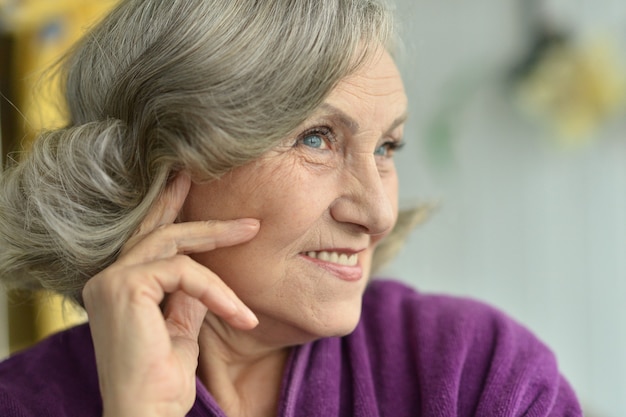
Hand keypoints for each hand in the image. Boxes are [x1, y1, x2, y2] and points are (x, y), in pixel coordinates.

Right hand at [82, 173, 259, 416]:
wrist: (147, 415)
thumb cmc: (162, 382)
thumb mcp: (180, 330)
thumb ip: (186, 298)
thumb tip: (204, 274)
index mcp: (117, 289)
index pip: (149, 243)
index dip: (171, 212)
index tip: (191, 187)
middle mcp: (107, 279)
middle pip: (161, 233)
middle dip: (202, 217)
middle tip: (239, 211)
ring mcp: (112, 281)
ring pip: (174, 243)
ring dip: (219, 242)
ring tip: (252, 236)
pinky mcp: (126, 287)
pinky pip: (184, 271)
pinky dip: (216, 289)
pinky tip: (240, 313)